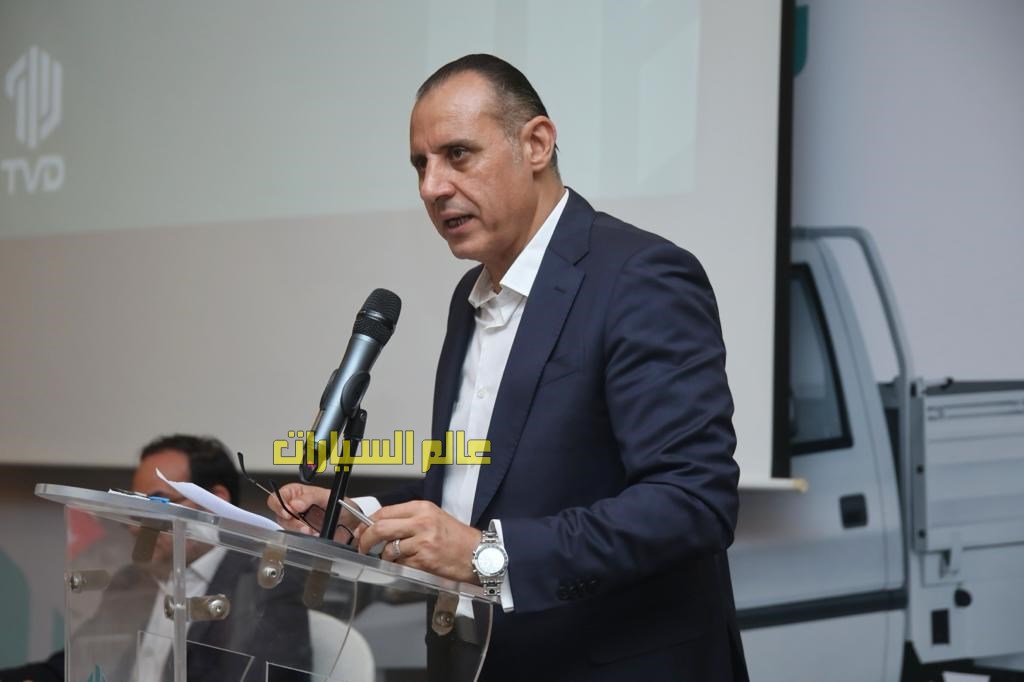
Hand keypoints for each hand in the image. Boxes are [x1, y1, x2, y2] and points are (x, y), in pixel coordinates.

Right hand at [266, 483, 365, 542]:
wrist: (351, 521)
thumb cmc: (339, 504)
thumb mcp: (326, 496)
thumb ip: (309, 497)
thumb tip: (295, 503)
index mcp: (296, 493)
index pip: (277, 497)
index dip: (279, 504)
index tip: (288, 511)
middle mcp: (293, 507)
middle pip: (279, 515)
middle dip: (292, 521)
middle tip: (303, 524)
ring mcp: (297, 521)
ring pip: (287, 527)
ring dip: (299, 530)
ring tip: (311, 530)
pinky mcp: (302, 534)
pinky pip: (295, 536)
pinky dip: (304, 536)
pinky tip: (313, 533)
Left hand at [355, 501, 481, 583]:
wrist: (477, 554)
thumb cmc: (457, 538)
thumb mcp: (433, 518)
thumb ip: (408, 519)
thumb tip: (380, 525)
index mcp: (422, 508)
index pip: (385, 512)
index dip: (368, 522)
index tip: (362, 530)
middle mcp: (422, 522)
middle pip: (381, 528)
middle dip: (365, 539)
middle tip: (363, 546)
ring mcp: (423, 542)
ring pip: (388, 549)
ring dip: (385, 557)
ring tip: (393, 558)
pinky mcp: (424, 560)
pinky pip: (400, 564)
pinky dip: (399, 566)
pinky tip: (409, 564)